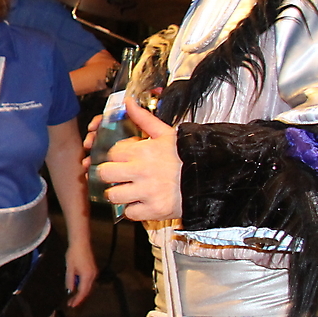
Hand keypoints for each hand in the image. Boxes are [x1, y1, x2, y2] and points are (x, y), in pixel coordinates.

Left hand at [64, 241, 96, 308]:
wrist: (81, 242)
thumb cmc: (74, 253)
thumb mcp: (69, 268)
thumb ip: (70, 280)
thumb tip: (70, 290)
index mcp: (87, 276)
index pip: (82, 292)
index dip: (77, 299)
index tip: (71, 305)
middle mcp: (93, 275)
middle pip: (86, 291)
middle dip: (79, 298)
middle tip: (71, 303)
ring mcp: (94, 272)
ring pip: (88, 287)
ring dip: (81, 292)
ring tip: (73, 298)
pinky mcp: (92, 269)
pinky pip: (88, 282)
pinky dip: (83, 286)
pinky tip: (77, 288)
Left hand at [94, 95, 181, 220]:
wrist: (212, 177)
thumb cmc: (188, 155)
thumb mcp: (166, 133)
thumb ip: (143, 118)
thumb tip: (129, 102)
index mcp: (143, 151)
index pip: (111, 153)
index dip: (115, 156)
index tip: (123, 159)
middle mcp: (142, 171)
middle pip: (105, 174)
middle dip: (109, 175)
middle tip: (119, 176)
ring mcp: (147, 192)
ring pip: (113, 196)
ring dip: (119, 194)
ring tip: (130, 190)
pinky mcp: (154, 210)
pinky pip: (130, 213)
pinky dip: (133, 210)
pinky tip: (142, 202)